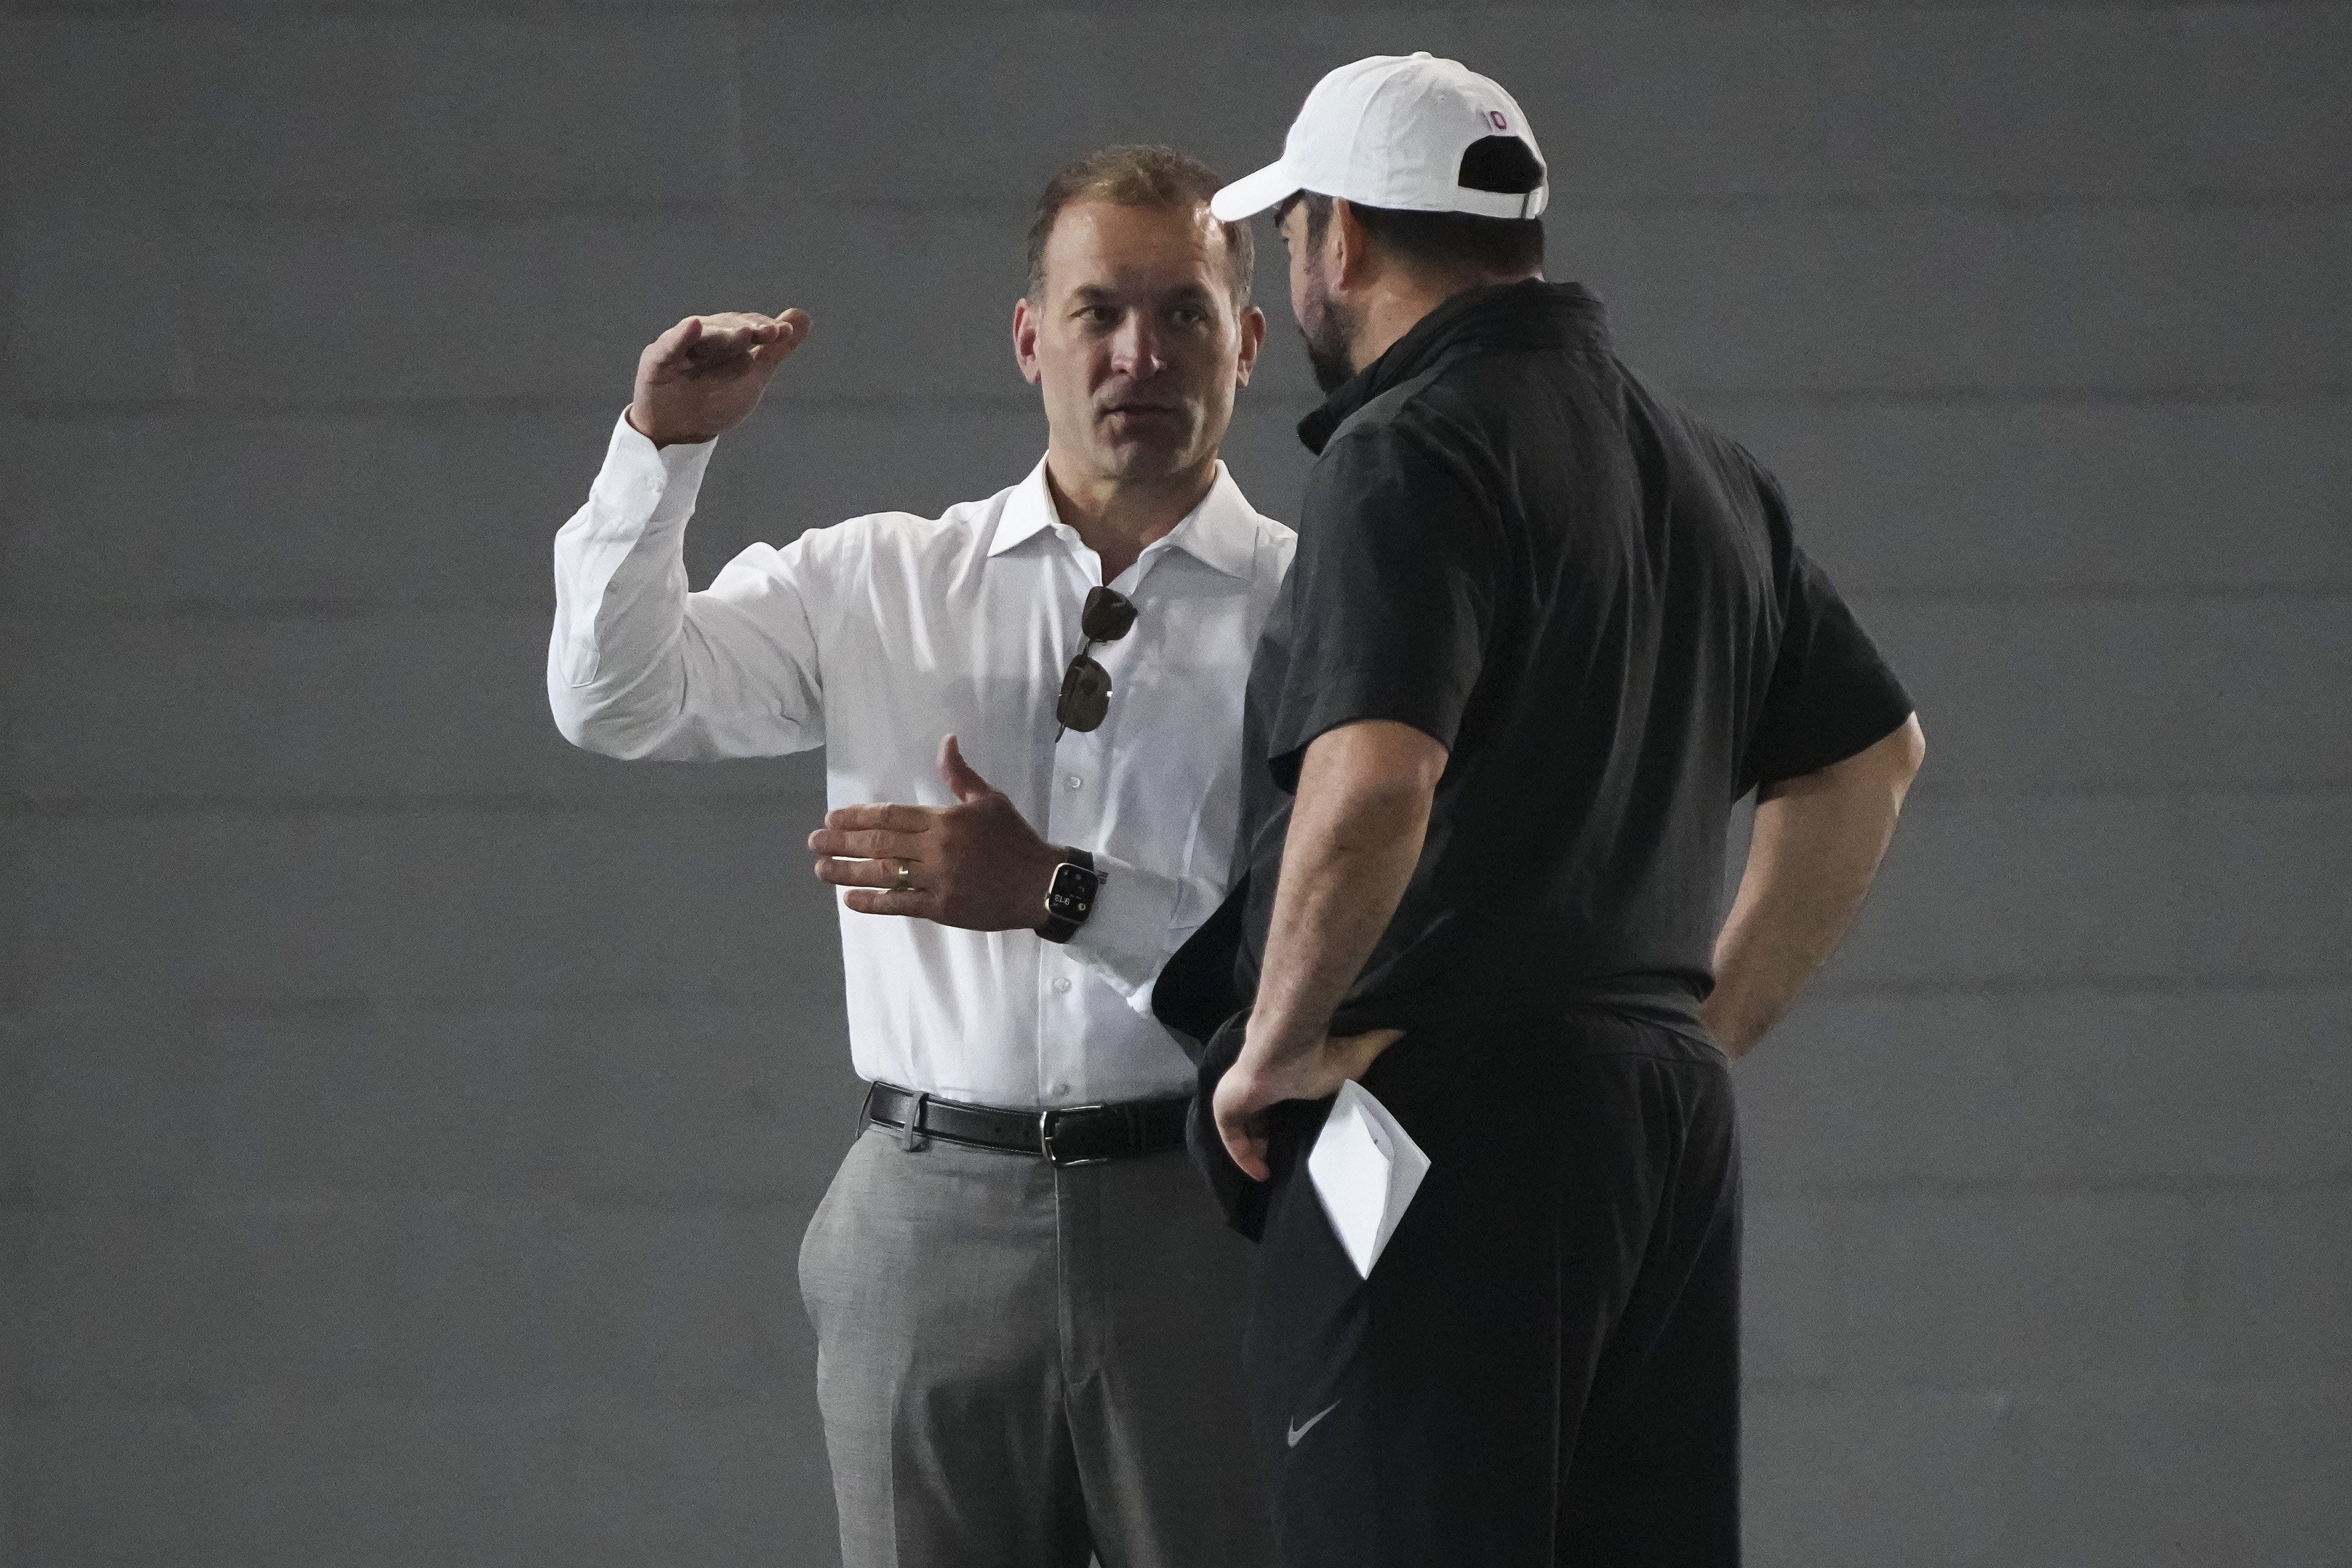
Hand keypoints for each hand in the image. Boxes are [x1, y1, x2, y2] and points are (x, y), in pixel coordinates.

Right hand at [627, 308, 810, 447]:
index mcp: (726, 339)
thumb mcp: (752, 376)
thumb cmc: (714, 401)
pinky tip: (694, 325)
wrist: (680, 431)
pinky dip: (681, 335)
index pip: (747, 326)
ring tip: (745, 333)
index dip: (765, 328)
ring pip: (704, 335)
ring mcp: (680, 346)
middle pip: (727, 327)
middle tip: (772, 332)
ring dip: (725, 332)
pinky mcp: (657, 359)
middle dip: (750, 329)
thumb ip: (775, 349)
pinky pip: (670, 345)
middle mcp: (703, 337)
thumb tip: (802, 316)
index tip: (786, 332)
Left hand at [808, 735, 1063, 930]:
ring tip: (820, 869)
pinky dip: (873, 903)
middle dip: (841, 842)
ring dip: (847, 871)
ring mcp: (937, 880)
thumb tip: (946, 741)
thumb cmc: (1015, 840)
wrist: (1041, 885)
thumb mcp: (990, 800)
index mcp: (945, 820)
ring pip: (882, 874)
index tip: (832, 816)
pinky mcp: (941, 908)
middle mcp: (936, 849)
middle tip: (814, 841)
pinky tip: (850, 900)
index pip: (891, 815)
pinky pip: (899, 905)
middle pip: (878, 844)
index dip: (857, 816)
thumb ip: (960, 775)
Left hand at [1212, 1025, 1404, 1181]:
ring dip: (1256, 1152)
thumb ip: (1374, 1045)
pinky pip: (1231, 1139)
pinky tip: (1260, 1173)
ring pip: (1242, 1130)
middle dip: (1269, 1141)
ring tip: (1274, 1172)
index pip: (1277, 1103)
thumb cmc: (1320, 1054)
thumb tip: (1401, 1027)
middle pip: (1258, 1120)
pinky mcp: (1225, 1107)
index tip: (1299, 1141)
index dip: (1285, 1124)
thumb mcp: (1355, 1057)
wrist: (1288, 1045)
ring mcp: (1237, 1095)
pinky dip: (1244, 1158)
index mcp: (1280, 1076)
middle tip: (1286, 1163)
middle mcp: (1256, 1086)